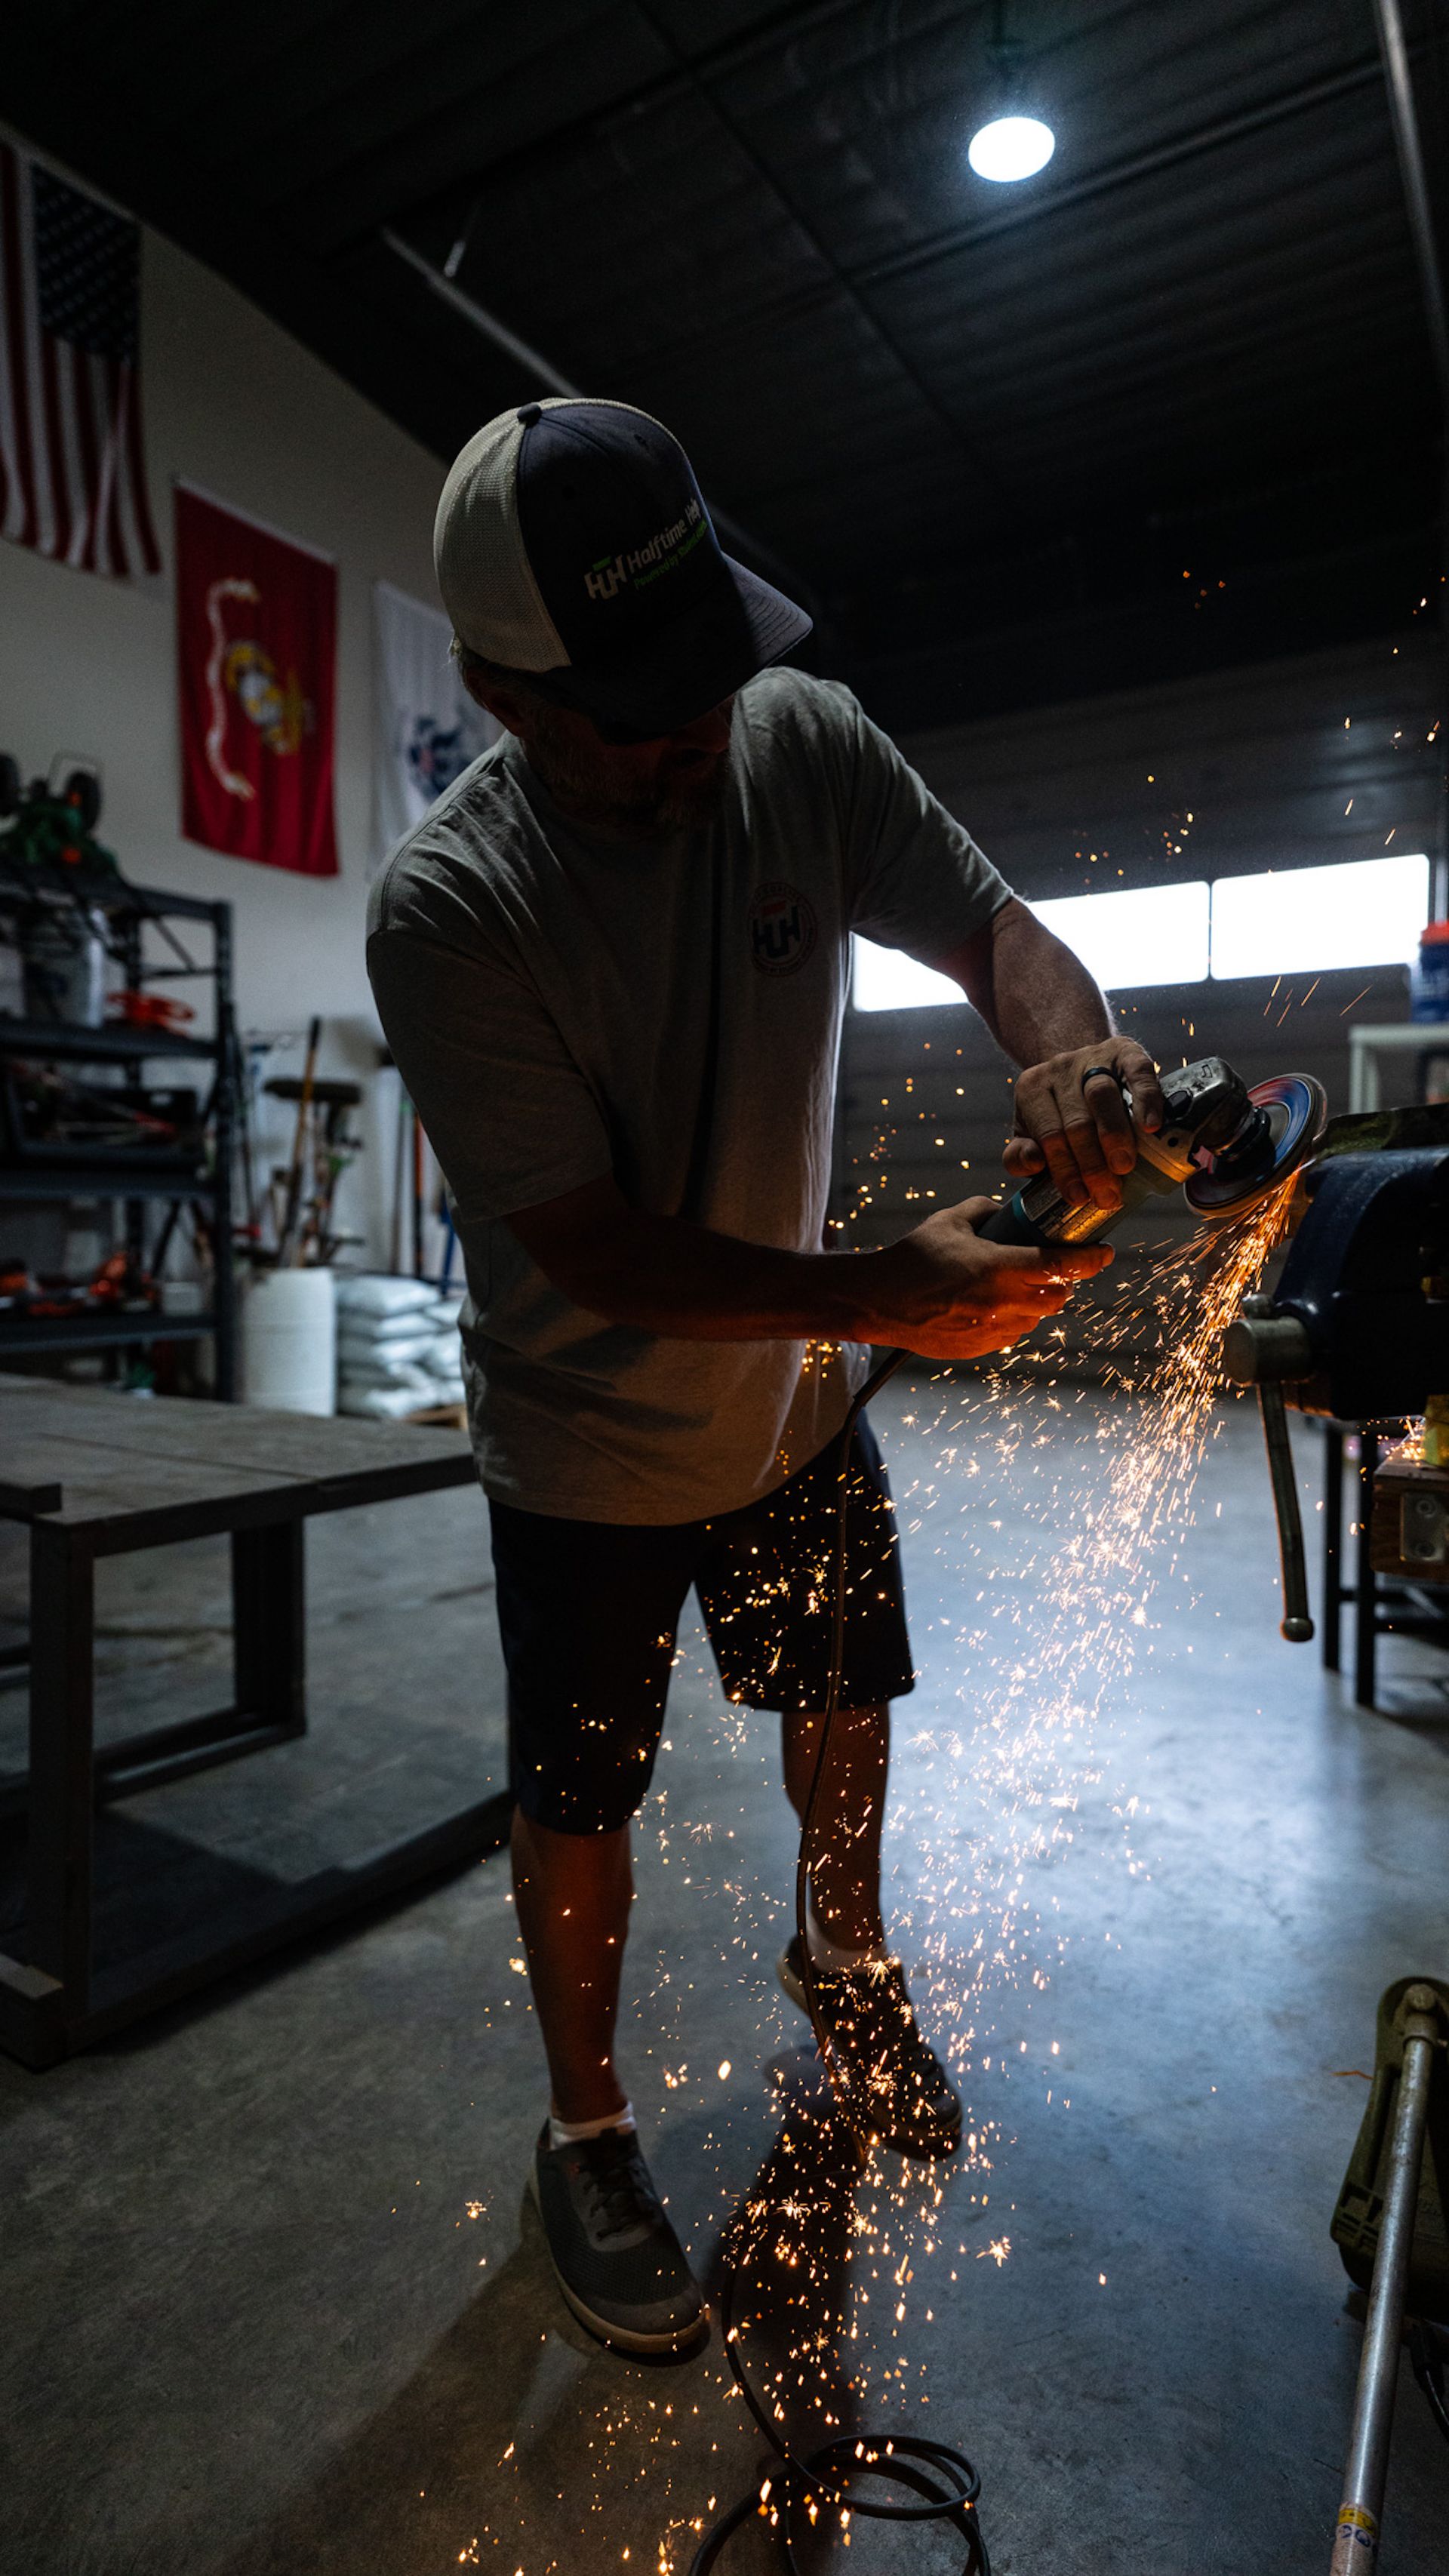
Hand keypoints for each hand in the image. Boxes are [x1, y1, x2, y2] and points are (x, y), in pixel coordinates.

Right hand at [859, 1195, 1111, 1361]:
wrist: (879, 1301)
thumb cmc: (913, 1257)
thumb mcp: (950, 1221)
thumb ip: (987, 1210)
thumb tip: (1009, 1210)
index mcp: (996, 1268)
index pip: (1059, 1266)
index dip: (1089, 1260)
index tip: (1104, 1252)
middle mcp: (999, 1303)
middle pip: (1057, 1298)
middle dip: (1062, 1283)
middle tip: (1052, 1268)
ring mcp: (991, 1330)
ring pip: (1036, 1319)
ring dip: (1034, 1302)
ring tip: (1011, 1286)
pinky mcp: (980, 1348)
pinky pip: (1011, 1334)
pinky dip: (1011, 1319)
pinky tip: (989, 1305)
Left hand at [1003, 1038, 1165, 1213]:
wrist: (1080, 1069)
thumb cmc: (1057, 1114)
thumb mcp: (1030, 1134)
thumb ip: (1021, 1155)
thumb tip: (1032, 1161)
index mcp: (1031, 1091)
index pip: (1048, 1135)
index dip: (1064, 1169)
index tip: (1080, 1197)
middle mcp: (1059, 1069)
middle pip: (1075, 1119)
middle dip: (1092, 1162)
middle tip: (1108, 1193)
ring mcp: (1093, 1057)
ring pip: (1101, 1095)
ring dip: (1114, 1134)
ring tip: (1124, 1166)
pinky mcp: (1125, 1050)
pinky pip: (1138, 1071)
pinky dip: (1147, 1099)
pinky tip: (1151, 1125)